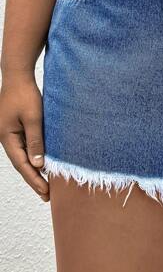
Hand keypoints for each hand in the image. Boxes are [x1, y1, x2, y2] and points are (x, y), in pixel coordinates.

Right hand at [0, 74, 48, 201]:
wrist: (17, 76)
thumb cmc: (25, 94)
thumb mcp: (33, 118)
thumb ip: (36, 141)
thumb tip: (38, 164)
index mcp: (7, 138)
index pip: (22, 165)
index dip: (34, 180)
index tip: (46, 192)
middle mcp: (5, 138)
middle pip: (21, 164)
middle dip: (34, 180)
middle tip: (47, 195)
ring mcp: (9, 133)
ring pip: (22, 156)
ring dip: (34, 170)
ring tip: (46, 183)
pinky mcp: (15, 127)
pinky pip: (24, 146)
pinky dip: (33, 157)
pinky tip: (42, 163)